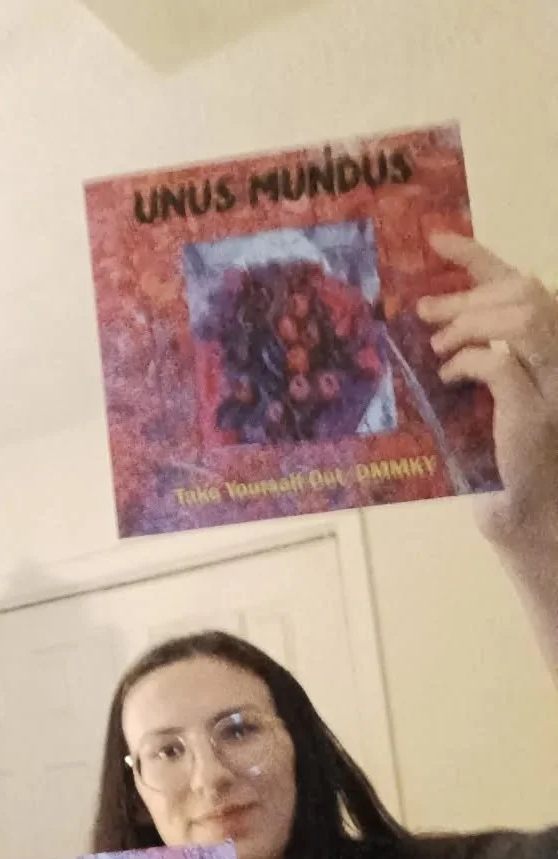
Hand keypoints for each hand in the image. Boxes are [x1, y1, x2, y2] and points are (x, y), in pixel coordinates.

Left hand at [418, 233, 557, 546]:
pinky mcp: (534, 413)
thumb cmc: (495, 456)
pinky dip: (468, 362)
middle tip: (422, 312)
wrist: (520, 510)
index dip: (477, 255)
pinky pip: (500, 364)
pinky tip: (449, 378)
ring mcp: (552, 383)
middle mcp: (557, 357)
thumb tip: (423, 321)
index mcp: (543, 346)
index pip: (516, 281)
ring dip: (471, 324)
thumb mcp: (479, 393)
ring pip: (523, 315)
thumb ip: (470, 354)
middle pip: (522, 290)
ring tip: (438, 347)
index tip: (436, 239)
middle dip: (465, 296)